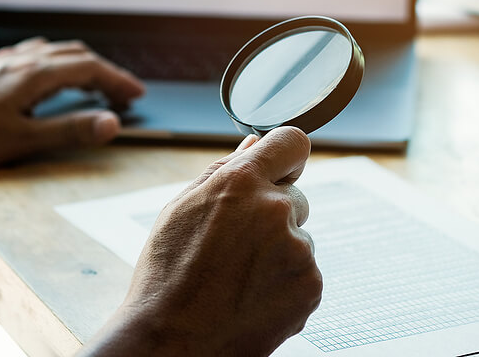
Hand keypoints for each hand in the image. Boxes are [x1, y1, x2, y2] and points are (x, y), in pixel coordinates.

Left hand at [0, 38, 144, 173]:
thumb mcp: (21, 141)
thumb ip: (69, 131)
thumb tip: (112, 123)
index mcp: (34, 74)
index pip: (90, 68)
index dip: (118, 80)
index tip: (137, 95)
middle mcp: (20, 59)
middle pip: (75, 55)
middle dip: (104, 71)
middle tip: (123, 93)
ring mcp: (1, 60)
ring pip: (53, 52)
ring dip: (80, 65)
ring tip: (93, 85)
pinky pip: (32, 54)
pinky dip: (55, 63)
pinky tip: (46, 78)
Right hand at [82, 127, 321, 356]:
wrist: (173, 341)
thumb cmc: (167, 273)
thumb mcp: (181, 208)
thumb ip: (224, 170)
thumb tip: (254, 143)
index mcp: (242, 182)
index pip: (292, 142)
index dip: (286, 156)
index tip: (280, 170)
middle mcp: (276, 209)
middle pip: (294, 197)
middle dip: (273, 214)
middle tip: (236, 246)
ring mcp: (298, 250)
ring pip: (298, 238)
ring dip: (278, 252)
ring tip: (237, 279)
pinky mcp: (310, 286)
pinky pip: (305, 272)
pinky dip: (285, 283)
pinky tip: (252, 297)